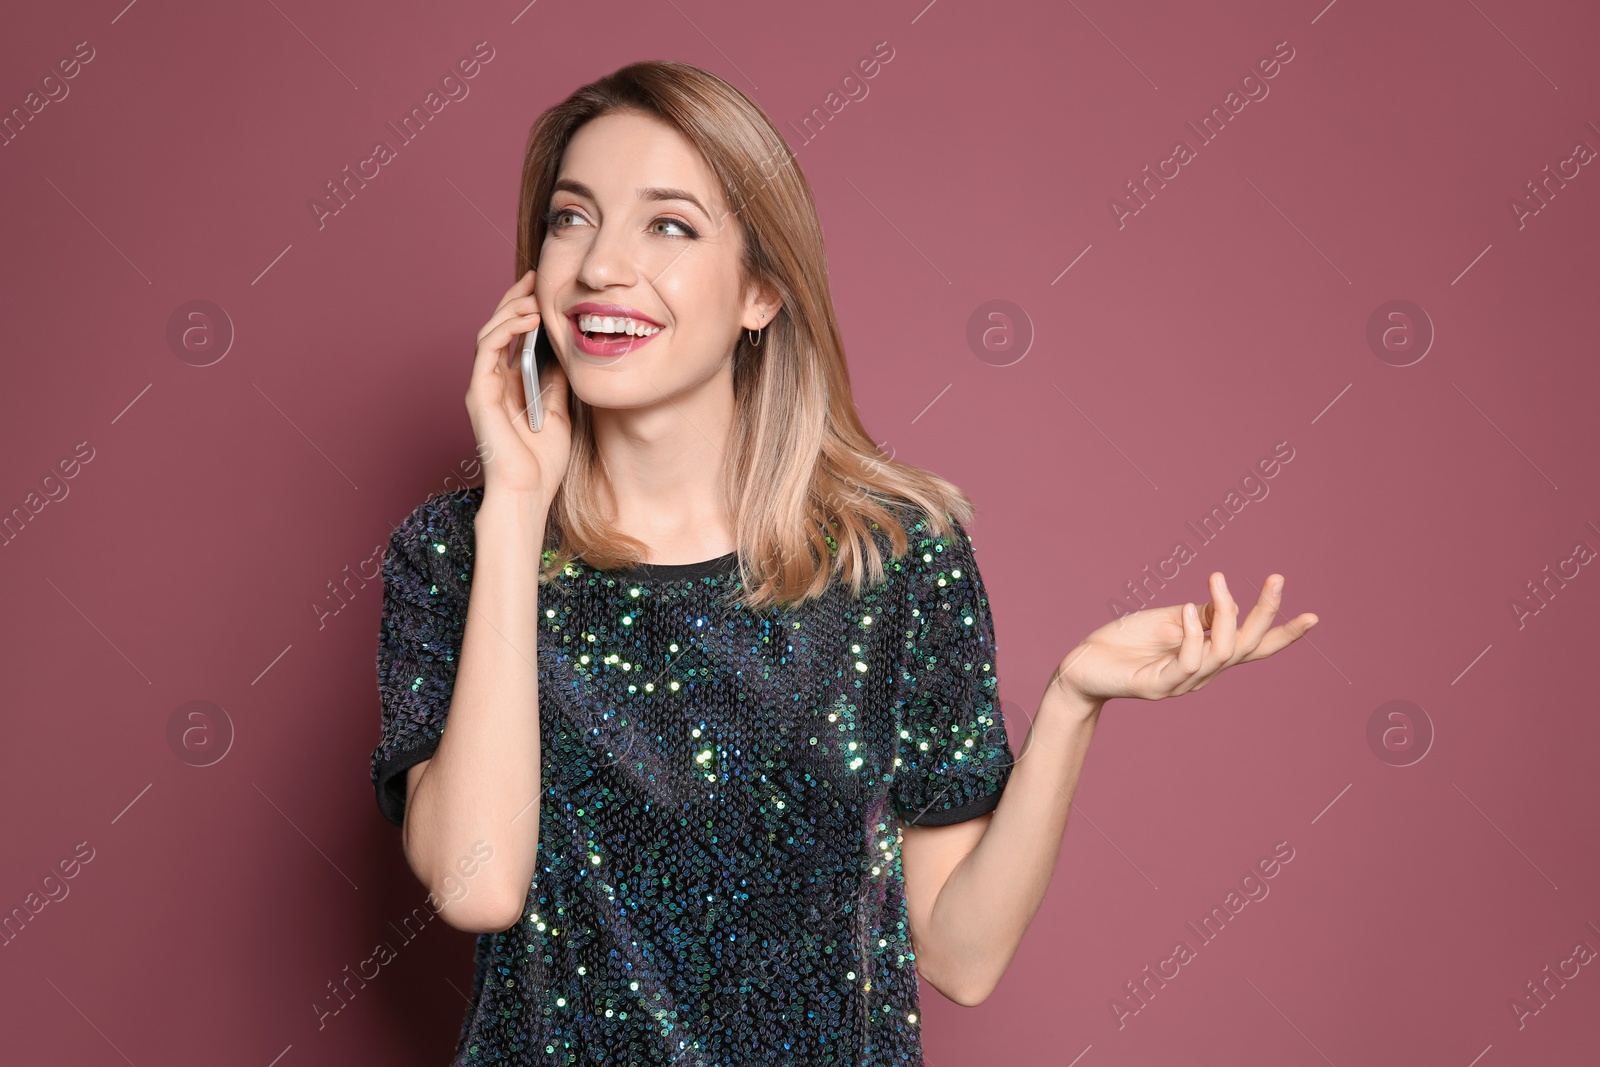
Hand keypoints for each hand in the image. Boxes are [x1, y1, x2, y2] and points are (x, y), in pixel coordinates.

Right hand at [465, 269, 572, 504]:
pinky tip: (527, 319)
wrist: (528, 492)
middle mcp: (493, 382)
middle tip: (533, 276)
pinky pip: (487, 351)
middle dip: (514, 299)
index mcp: (510, 385)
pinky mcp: (479, 393)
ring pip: (489, 334)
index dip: (524, 310)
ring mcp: (484, 387)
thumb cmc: (541, 463)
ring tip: (533, 296)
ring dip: (510, 310)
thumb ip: (556, 383)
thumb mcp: (559, 413)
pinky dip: (505, 330)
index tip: (543, 288)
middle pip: (498, 329)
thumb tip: (564, 353)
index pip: (513, 337)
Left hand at [1053, 572, 1317, 703]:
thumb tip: (1226, 601)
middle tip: (1275, 578)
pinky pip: (1188, 662)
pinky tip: (1189, 607)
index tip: (1313, 615)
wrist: (1082, 666)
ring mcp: (1181, 682)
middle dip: (1266, 613)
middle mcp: (1201, 673)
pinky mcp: (1157, 685)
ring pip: (1223, 653)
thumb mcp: (1168, 620)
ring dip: (1227, 614)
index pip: (1253, 648)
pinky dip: (1194, 633)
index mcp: (1206, 656)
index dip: (1283, 633)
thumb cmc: (1124, 642)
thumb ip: (1199, 616)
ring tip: (1217, 582)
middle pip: (1247, 647)